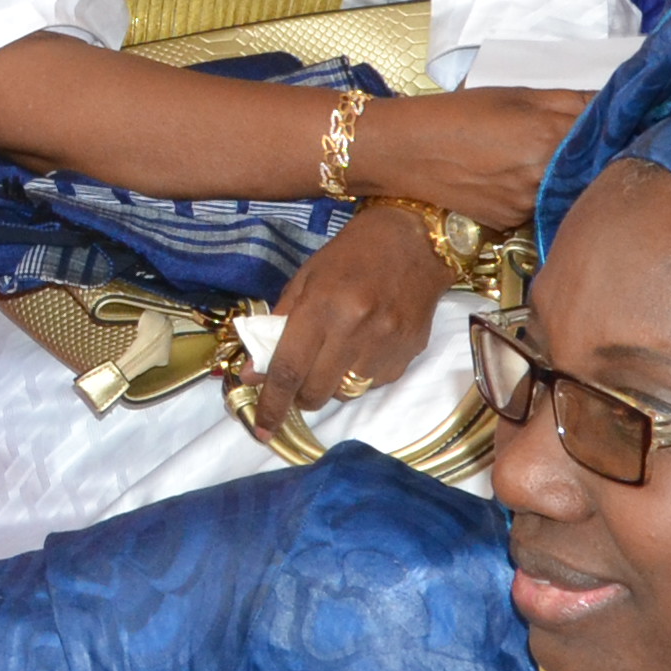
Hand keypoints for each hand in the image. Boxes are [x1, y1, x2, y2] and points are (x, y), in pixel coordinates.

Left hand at [257, 202, 441, 417]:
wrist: (416, 240)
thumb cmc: (351, 255)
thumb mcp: (305, 279)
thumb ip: (277, 327)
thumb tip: (254, 374)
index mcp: (322, 307)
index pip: (289, 369)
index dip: (272, 404)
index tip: (261, 429)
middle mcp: (355, 330)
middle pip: (317, 392)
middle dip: (301, 395)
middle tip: (299, 378)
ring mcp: (386, 344)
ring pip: (346, 393)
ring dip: (331, 384)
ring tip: (335, 354)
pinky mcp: (410, 353)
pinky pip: (375, 384)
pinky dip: (360, 375)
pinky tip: (363, 347)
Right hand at [352, 88, 593, 229]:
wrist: (408, 151)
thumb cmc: (460, 114)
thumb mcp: (518, 95)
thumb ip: (572, 100)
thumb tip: (616, 103)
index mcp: (550, 138)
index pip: (608, 140)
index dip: (617, 134)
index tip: (622, 127)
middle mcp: (544, 179)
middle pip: (591, 172)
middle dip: (593, 159)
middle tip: (581, 143)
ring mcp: (527, 207)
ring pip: (565, 194)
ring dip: (565, 180)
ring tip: (541, 161)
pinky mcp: (510, 224)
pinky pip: (538, 209)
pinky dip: (538, 196)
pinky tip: (518, 179)